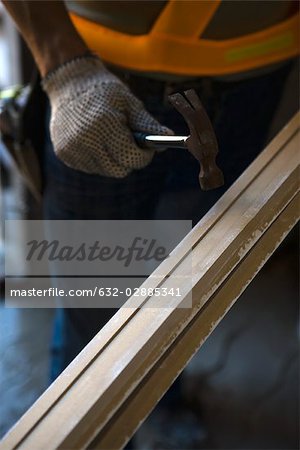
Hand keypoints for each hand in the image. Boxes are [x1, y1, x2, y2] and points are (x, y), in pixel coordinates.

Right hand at [42, 56, 172, 176]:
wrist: (69, 82)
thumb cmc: (105, 91)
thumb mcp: (129, 102)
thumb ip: (147, 124)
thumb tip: (168, 138)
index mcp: (104, 124)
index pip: (131, 158)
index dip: (143, 156)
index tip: (147, 149)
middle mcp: (86, 140)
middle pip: (118, 170)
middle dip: (128, 161)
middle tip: (130, 146)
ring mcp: (72, 149)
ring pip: (105, 170)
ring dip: (112, 160)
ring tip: (109, 138)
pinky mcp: (64, 154)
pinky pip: (90, 167)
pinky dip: (97, 159)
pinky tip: (94, 140)